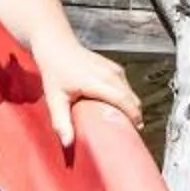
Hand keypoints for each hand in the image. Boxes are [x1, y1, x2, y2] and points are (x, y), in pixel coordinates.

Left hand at [32, 37, 140, 151]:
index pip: (125, 102)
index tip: (134, 135)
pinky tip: (118, 110)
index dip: (133, 119)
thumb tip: (68, 143)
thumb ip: (61, 122)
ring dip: (131, 109)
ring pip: (132, 94)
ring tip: (122, 124)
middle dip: (135, 117)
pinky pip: (127, 88)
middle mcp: (111, 74)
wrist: (57, 46)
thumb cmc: (55, 71)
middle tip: (127, 134)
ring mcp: (115, 70)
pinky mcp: (115, 69)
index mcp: (99, 82)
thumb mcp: (54, 99)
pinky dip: (127, 100)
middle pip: (133, 100)